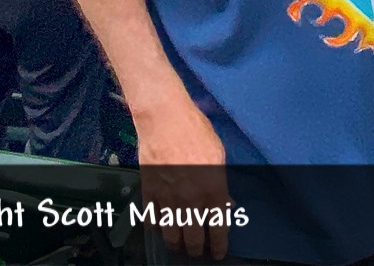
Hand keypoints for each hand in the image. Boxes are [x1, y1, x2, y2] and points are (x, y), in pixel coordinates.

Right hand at [135, 98, 229, 259]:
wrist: (164, 120)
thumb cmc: (196, 131)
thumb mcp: (219, 154)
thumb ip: (221, 183)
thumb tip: (224, 203)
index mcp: (213, 190)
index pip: (218, 229)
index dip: (219, 245)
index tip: (218, 253)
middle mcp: (191, 200)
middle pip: (193, 238)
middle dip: (196, 250)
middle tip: (197, 251)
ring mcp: (168, 199)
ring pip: (171, 235)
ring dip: (176, 244)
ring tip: (179, 245)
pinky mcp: (149, 193)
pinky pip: (151, 221)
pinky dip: (156, 228)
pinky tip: (160, 226)